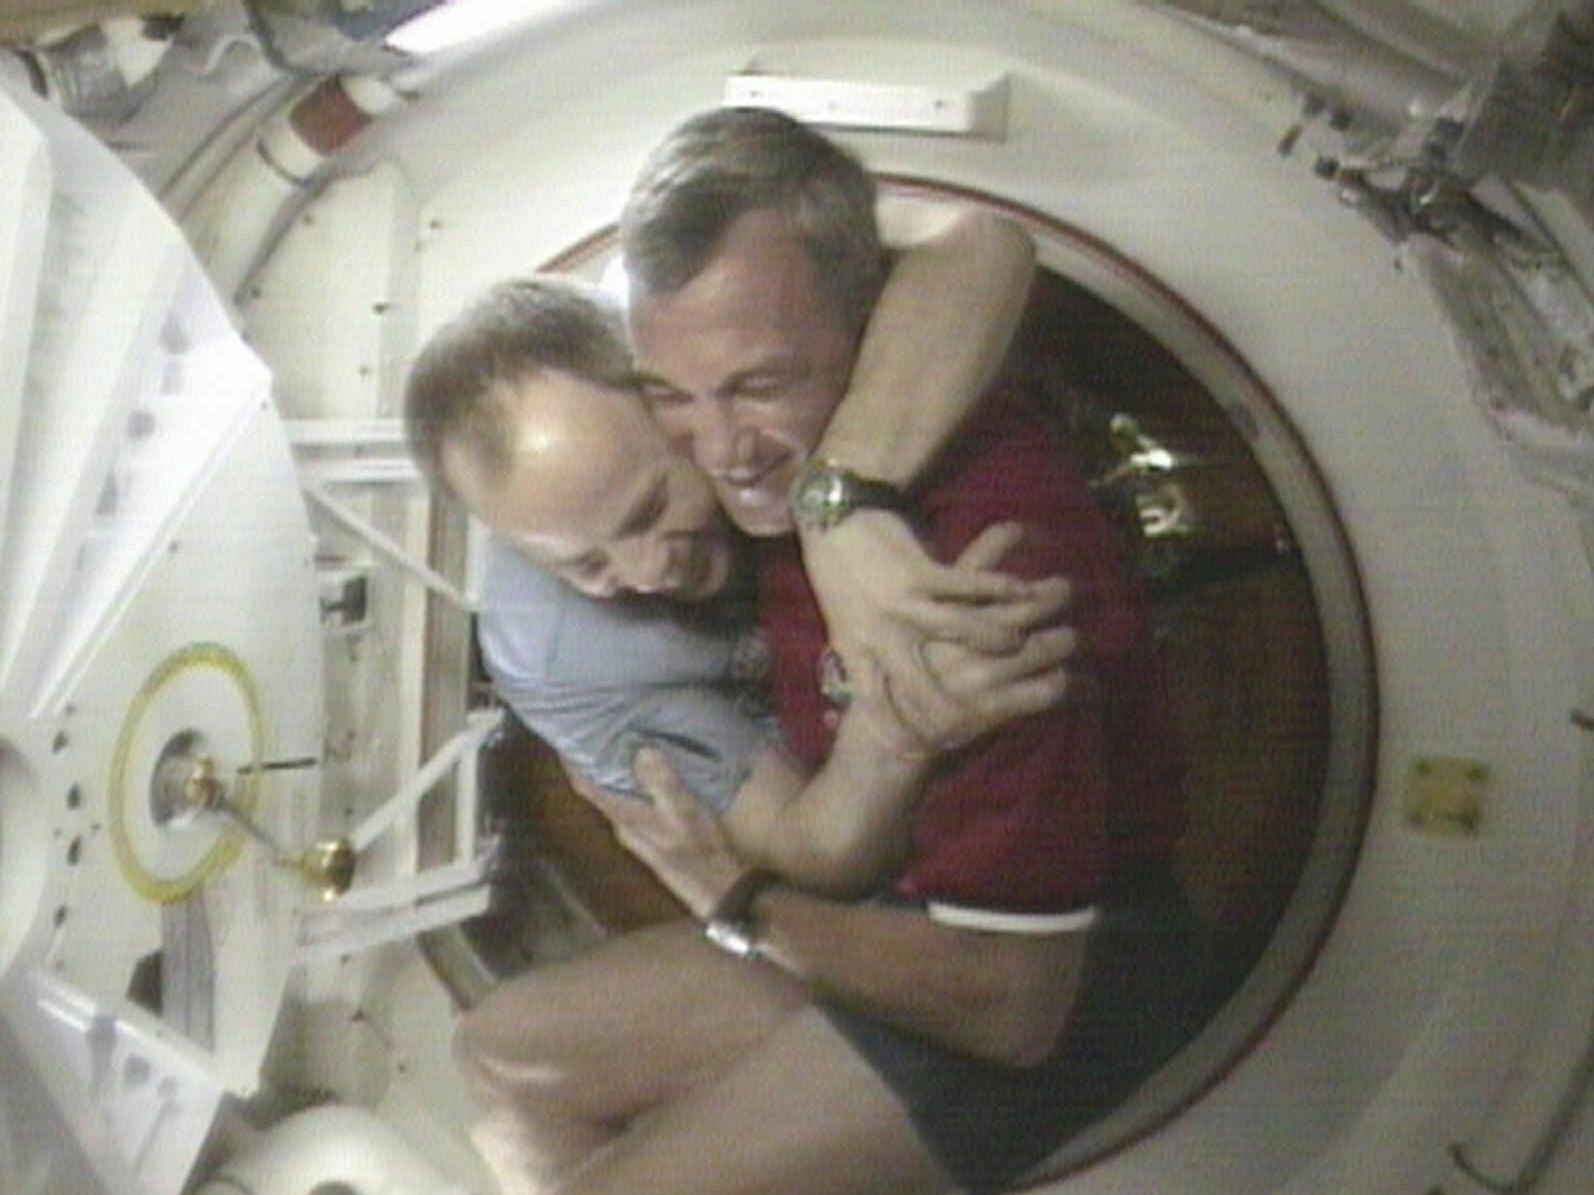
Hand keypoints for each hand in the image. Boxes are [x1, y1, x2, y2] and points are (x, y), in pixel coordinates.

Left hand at [578, 749, 747, 920]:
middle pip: (596, 788)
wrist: (715, 888)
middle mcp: (622, 824)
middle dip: (594, 759)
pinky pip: (629, 801)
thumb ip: (662, 783)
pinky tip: (644, 771)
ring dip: (612, 770)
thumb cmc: (699, 849)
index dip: (574, 761)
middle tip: (599, 729)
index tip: (569, 736)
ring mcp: (635, 832)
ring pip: (613, 795)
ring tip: (620, 741)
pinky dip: (630, 782)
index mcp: (624, 816)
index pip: (585, 785)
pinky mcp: (649, 835)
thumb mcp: (684, 812)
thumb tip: (640, 751)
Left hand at [802, 515, 1071, 749]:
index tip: (915, 750)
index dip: (896, 729)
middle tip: (972, 724)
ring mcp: (902, 603)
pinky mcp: (920, 572)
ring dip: (997, 641)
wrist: (833, 519)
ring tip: (1022, 647)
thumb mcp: (840, 621)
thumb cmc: (837, 573)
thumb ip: (857, 657)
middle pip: (920, 687)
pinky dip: (1001, 590)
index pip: (873, 703)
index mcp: (854, 647)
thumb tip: (858, 696)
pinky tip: (1024, 592)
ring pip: (962, 633)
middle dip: (948, 712)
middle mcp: (879, 632)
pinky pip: (971, 588)